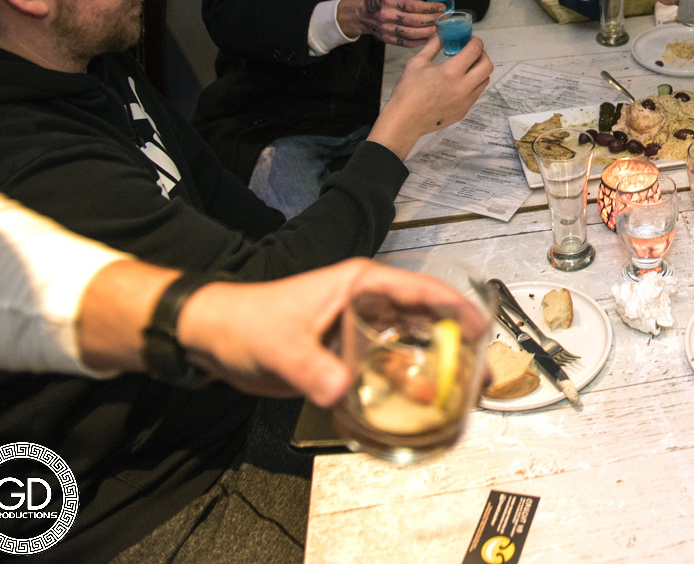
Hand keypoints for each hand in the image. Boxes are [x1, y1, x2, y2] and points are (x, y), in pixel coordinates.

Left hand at [176, 258, 490, 406]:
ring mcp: (359, 330)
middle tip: (478, 374)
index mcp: (359, 285)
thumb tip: (341, 390)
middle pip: (425, 320)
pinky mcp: (348, 355)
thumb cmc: (245, 323)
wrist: (213, 338)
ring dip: (433, 370)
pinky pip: (386, 369)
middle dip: (455, 345)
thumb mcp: (281, 346)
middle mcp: (366, 304)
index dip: (454, 307)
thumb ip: (311, 369)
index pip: (420, 290)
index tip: (480, 328)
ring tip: (457, 396)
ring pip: (410, 346)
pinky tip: (412, 409)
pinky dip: (402, 386)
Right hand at [338, 0, 442, 46]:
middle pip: (414, 21)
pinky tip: (428, 37)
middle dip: (432, 20)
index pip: (414, 6)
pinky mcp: (387, 39)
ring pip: (412, 34)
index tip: (441, 7)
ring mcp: (386, 29)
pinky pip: (406, 43)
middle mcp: (387, 15)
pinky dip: (420, 41)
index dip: (430, 8)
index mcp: (390, 0)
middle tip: (443, 18)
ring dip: (428, 32)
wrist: (363, 13)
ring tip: (438, 28)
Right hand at [368, 35, 492, 158]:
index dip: (475, 42)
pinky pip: (476, 93)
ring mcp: (466, 101)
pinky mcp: (464, 111)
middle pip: (487, 66)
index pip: (475, 51)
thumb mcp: (417, 63)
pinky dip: (473, 84)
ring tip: (466, 68)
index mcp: (451, 72)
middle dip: (482, 55)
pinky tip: (459, 83)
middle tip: (472, 53)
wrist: (405, 120)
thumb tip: (441, 34)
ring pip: (485, 81)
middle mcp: (464, 87)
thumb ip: (432, 46)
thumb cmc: (408, 90)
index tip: (471, 40)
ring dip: (479, 71)